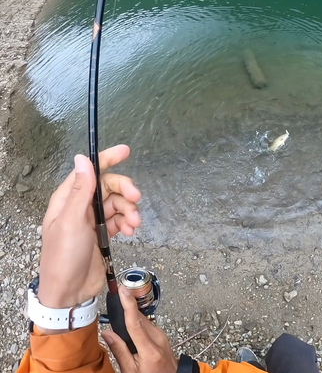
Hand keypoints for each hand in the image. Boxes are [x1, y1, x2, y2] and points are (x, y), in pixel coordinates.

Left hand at [37, 145, 140, 315]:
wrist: (70, 291)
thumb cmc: (63, 256)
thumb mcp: (71, 221)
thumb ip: (80, 190)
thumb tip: (83, 159)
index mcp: (68, 199)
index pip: (89, 172)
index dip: (107, 159)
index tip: (125, 151)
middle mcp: (81, 206)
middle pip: (108, 187)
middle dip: (124, 190)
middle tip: (136, 198)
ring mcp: (93, 221)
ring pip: (117, 204)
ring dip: (129, 211)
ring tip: (134, 224)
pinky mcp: (103, 234)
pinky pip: (120, 220)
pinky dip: (128, 223)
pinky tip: (131, 231)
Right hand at [102, 286, 178, 372]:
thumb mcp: (130, 371)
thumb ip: (119, 351)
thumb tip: (107, 333)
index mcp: (149, 349)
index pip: (135, 322)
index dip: (128, 304)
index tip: (123, 290)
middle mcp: (158, 338)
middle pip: (139, 318)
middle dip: (126, 311)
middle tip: (114, 304)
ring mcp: (162, 336)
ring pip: (143, 320)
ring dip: (131, 318)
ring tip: (120, 320)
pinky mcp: (162, 336)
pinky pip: (148, 325)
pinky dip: (138, 324)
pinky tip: (131, 330)